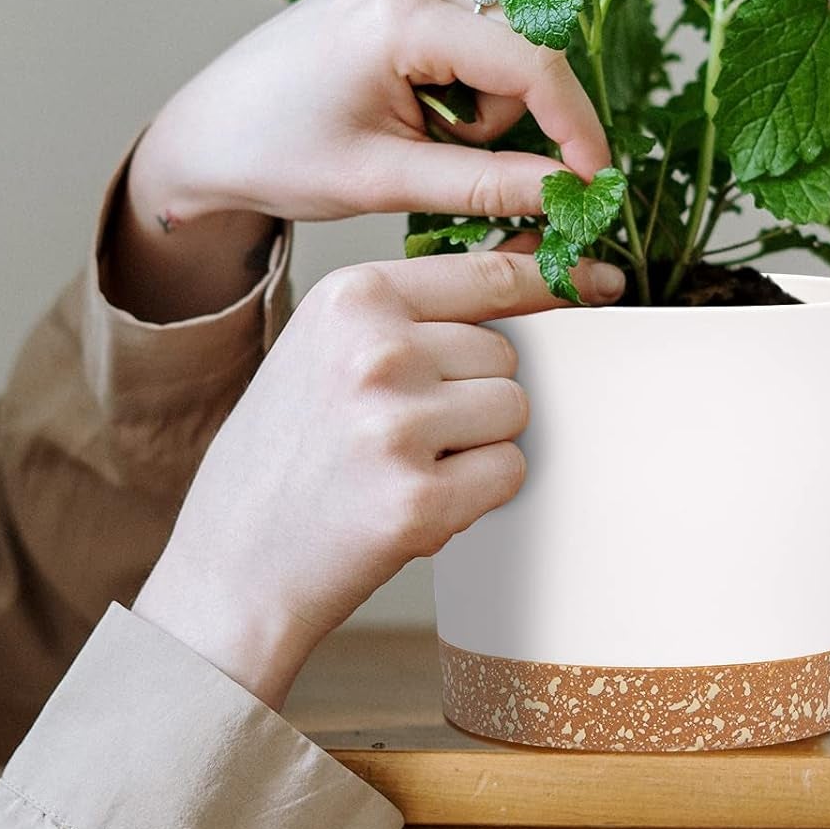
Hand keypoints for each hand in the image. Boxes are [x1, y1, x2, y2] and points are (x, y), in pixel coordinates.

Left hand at [104, 0, 609, 319]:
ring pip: (504, 42)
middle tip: (444, 160)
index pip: (529, 62)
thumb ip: (489, 185)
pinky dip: (463, 79)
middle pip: (522, 48)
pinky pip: (477, 30)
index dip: (575, 125)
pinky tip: (411, 101)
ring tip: (415, 131)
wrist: (211, 130)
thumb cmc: (278, 153)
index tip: (594, 181)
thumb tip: (572, 191)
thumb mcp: (386, 181)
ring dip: (481, 103)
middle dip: (505, 118)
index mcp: (396, 14)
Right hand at [131, 249, 623, 710]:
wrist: (231, 566)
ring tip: (405, 465)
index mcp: (351, 297)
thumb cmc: (288, 450)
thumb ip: (418, 307)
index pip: (488, 275)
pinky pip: (510, 472)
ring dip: (480, 443)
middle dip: (477, 393)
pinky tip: (415, 503)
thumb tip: (532, 261)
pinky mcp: (419, 501)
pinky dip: (480, 494)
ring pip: (514, 411)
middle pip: (506, 353)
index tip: (598, 283)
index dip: (547, 283)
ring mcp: (397, 426)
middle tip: (406, 430)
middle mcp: (376, 350)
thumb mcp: (329, 346)